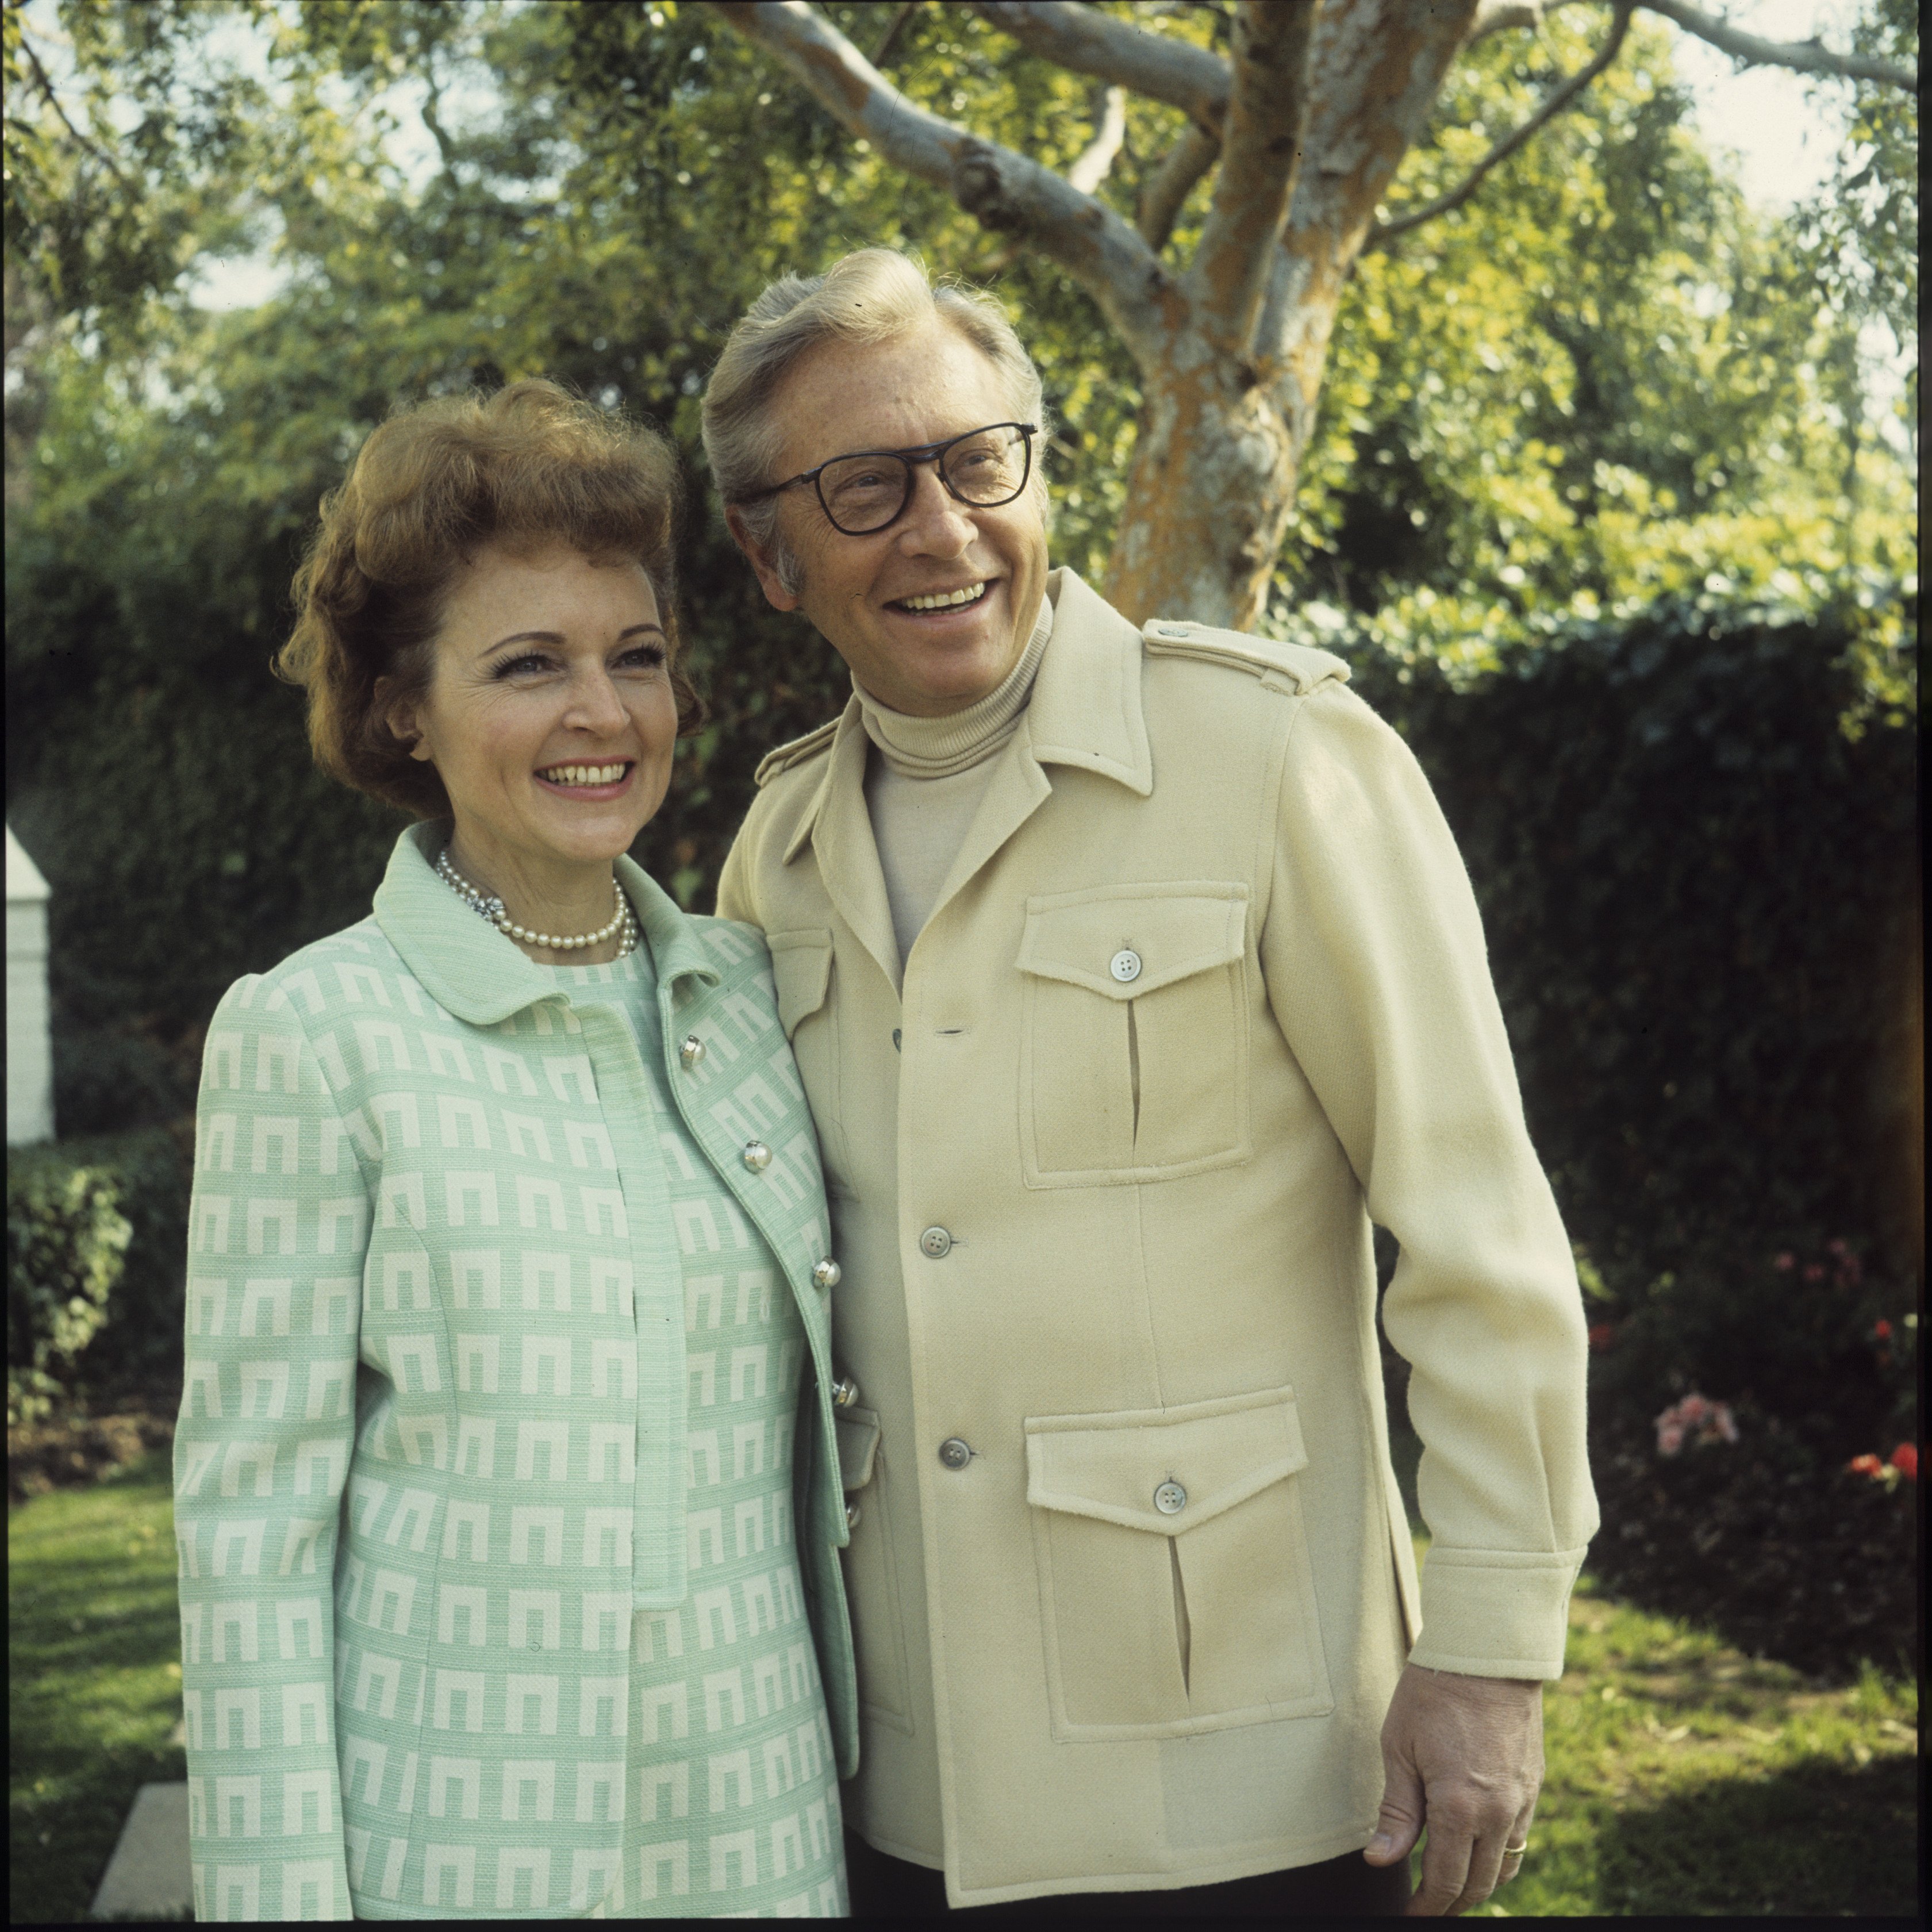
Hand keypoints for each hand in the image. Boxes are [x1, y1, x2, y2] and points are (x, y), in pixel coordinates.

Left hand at [1361, 1664, 1543, 1915]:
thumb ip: (1396, 1812)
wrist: (1486, 1654)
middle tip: (1424, 1907)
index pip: (1445, 1880)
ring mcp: (1521, 1802)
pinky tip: (1476, 1851)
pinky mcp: (1533, 1787)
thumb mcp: (1399, 1747)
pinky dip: (1499, 1857)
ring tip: (1449, 1887)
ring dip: (1478, 1885)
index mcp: (1458, 1807)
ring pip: (1504, 1868)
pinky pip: (1519, 1840)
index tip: (1409, 1915)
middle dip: (1450, 1903)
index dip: (1426, 1906)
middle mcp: (1497, 1813)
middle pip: (1478, 1884)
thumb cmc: (1433, 1693)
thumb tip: (1379, 1861)